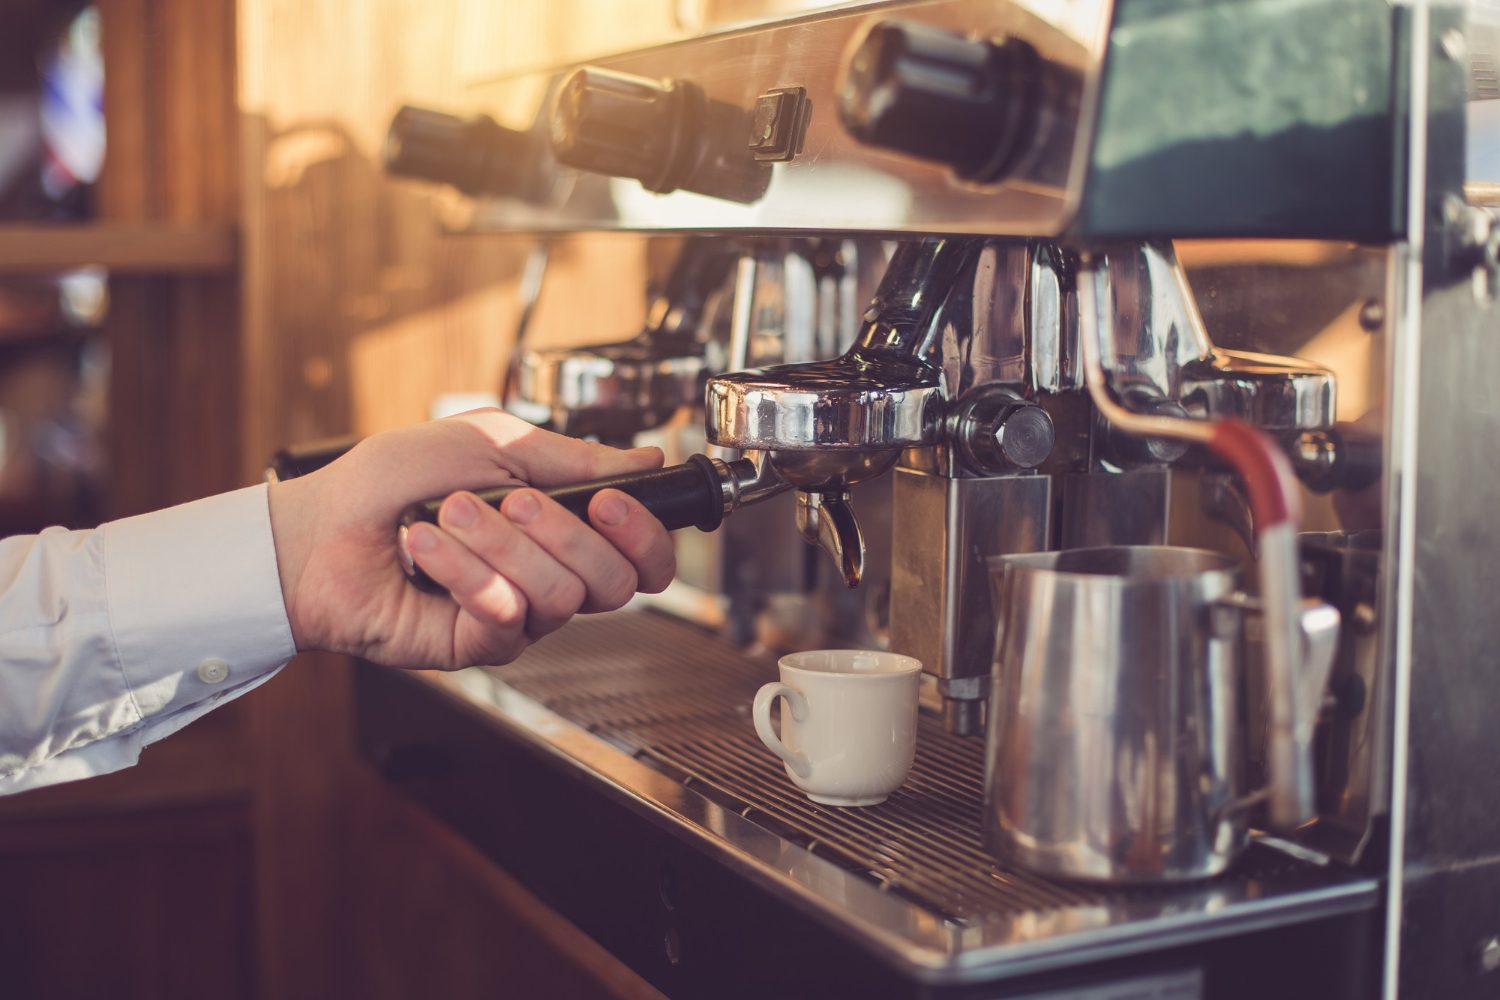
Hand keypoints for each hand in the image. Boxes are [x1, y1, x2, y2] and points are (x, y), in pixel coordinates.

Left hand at [266, 409, 676, 668]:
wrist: (318, 527)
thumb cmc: (390, 482)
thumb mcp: (489, 443)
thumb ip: (571, 458)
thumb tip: (646, 461)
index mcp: (562, 530)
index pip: (644, 558)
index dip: (644, 535)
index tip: (612, 501)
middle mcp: (548, 577)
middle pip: (615, 583)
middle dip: (566, 533)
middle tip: (512, 502)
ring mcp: (516, 617)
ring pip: (561, 597)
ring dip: (501, 546)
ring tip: (449, 518)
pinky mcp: (476, 647)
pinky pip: (506, 617)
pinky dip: (465, 573)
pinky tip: (426, 550)